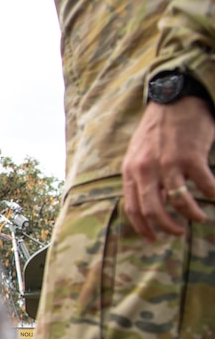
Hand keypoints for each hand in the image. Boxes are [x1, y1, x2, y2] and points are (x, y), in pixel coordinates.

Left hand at [122, 96, 214, 240]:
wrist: (174, 99)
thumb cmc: (158, 129)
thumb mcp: (140, 154)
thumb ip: (143, 178)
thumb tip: (156, 202)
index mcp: (131, 170)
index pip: (133, 207)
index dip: (143, 227)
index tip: (153, 238)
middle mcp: (146, 169)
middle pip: (153, 210)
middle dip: (166, 227)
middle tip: (178, 233)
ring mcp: (168, 163)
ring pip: (179, 201)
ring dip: (191, 214)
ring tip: (199, 219)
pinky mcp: (191, 156)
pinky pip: (204, 185)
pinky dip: (212, 194)